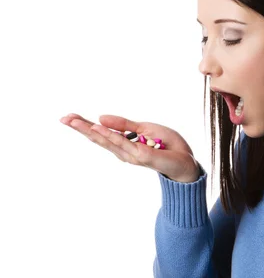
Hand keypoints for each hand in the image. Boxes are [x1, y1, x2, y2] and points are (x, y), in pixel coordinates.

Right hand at [60, 113, 200, 181]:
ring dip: (90, 130)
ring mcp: (131, 155)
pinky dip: (110, 135)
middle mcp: (124, 151)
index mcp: (124, 144)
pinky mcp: (142, 156)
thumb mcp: (145, 128)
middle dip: (81, 128)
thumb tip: (101, 117)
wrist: (186, 161)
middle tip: (63, 118)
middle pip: (99, 138)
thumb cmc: (167, 146)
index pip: (101, 133)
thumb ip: (124, 124)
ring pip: (107, 140)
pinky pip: (124, 143)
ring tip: (73, 121)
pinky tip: (98, 128)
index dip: (85, 125)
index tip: (68, 117)